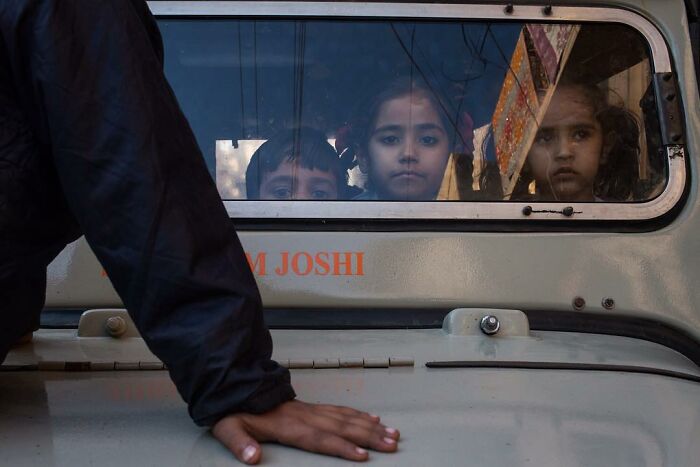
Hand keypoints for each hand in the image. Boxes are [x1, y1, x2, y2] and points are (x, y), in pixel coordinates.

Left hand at [212, 400, 399, 463]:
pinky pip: (339, 411)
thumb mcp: (229, 428)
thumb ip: (240, 443)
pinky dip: (358, 415)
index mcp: (289, 426)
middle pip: (343, 428)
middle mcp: (306, 417)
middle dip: (370, 437)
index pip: (320, 439)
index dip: (342, 447)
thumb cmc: (235, 412)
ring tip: (392, 433)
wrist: (237, 388)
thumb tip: (252, 457)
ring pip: (346, 418)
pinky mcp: (312, 408)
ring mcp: (311, 410)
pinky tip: (372, 418)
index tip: (363, 455)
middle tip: (392, 444)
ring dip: (370, 427)